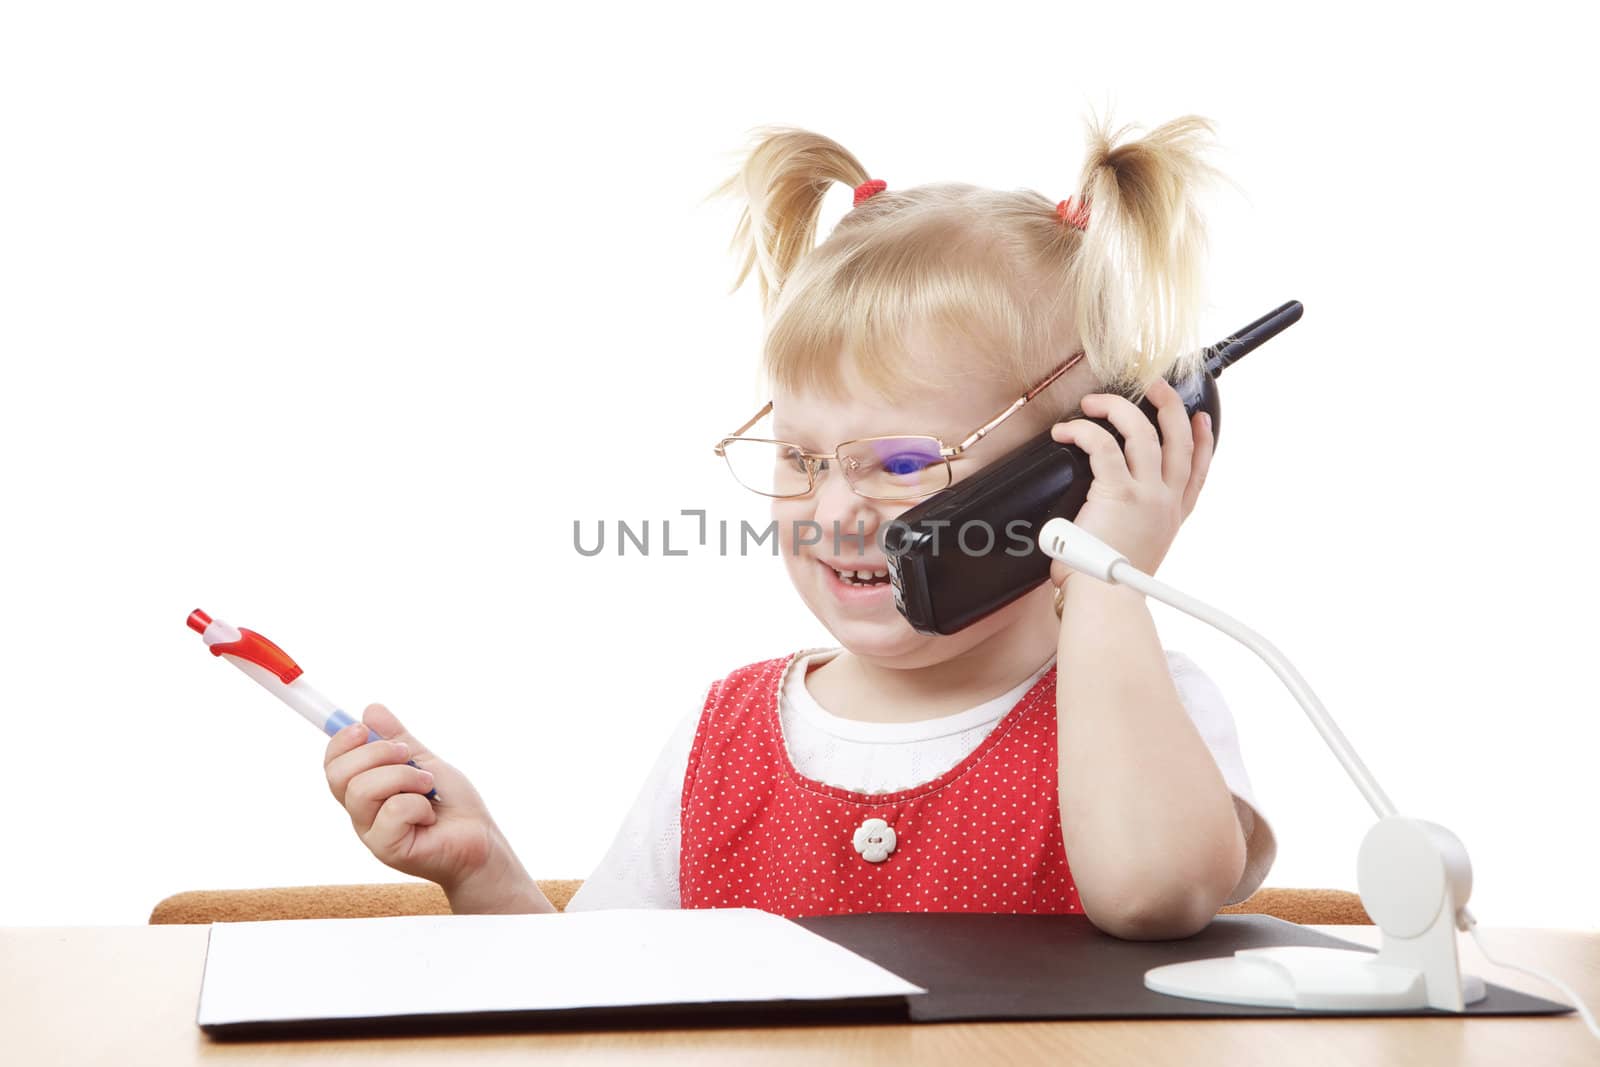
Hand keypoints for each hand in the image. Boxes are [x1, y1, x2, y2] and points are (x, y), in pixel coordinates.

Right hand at [323, 704, 534, 908]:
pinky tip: (430, 816)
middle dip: (376, 752)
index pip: (332, 764)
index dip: (341, 741)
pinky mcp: (388, 849)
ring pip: (363, 789)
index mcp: (365, 791)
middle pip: (338, 774)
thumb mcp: (425, 762)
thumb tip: (370, 710)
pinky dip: (419, 804)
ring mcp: (372, 833)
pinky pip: (393, 810)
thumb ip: (398, 739)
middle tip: (409, 756)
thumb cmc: (454, 805)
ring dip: (404, 776)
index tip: (364, 727)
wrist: (481, 839)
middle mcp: (362, 813)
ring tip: (427, 786)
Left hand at [1048, 376, 1214, 581]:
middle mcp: (1166, 502)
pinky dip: (1083, 431)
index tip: (1199, 419)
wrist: (1106, 599)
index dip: (1203, 440)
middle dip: (1169, 406)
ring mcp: (1147, 495)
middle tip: (1153, 386)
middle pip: (1179, 441)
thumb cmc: (1107, 584)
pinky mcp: (1119, 493)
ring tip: (1096, 400)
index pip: (1198, 470)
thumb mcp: (1135, 553)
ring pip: (1143, 433)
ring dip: (1120, 409)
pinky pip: (1103, 446)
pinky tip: (1067, 430)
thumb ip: (1130, 530)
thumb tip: (1101, 524)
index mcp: (1173, 516)